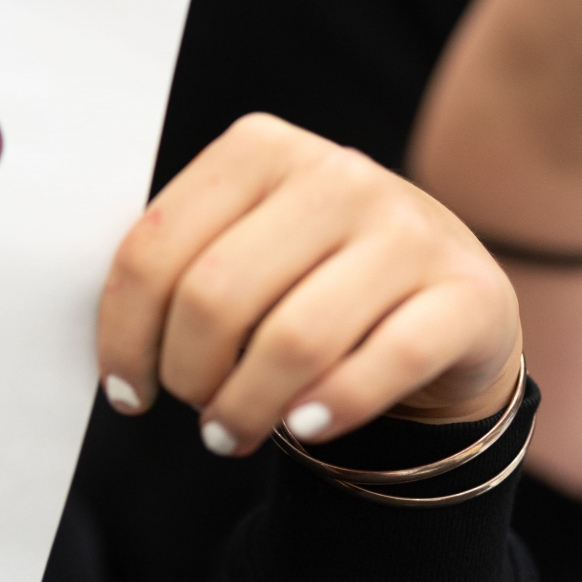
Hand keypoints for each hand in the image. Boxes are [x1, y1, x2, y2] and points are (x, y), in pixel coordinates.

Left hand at [95, 114, 520, 454]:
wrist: (448, 303)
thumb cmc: (315, 283)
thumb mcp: (247, 249)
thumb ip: (181, 271)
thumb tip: (114, 353)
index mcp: (262, 148)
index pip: (155, 247)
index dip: (123, 334)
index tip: (125, 392)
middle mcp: (338, 174)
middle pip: (215, 297)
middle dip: (188, 376)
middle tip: (197, 414)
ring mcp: (409, 228)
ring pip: (294, 338)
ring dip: (246, 407)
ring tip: (232, 434)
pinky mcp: (467, 291)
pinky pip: (383, 363)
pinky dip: (331, 407)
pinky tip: (304, 429)